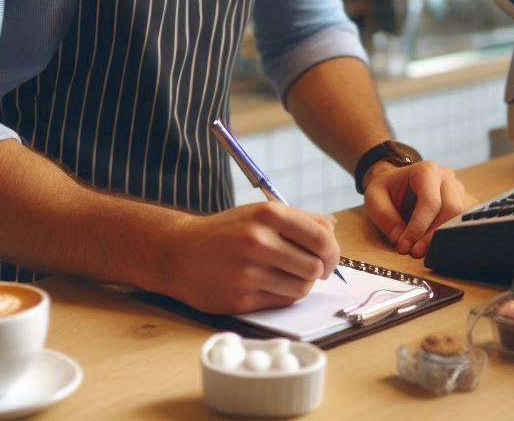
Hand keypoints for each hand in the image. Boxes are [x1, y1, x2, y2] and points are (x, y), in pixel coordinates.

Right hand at [161, 201, 339, 313]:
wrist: (181, 252)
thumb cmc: (227, 231)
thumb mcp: (260, 213)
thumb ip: (299, 219)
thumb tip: (333, 229)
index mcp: (268, 214)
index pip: (321, 236)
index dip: (333, 251)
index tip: (329, 257)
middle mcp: (258, 241)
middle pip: (315, 265)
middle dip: (319, 270)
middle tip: (313, 269)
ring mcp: (249, 271)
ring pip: (302, 287)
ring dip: (301, 284)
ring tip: (288, 275)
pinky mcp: (241, 298)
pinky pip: (282, 301)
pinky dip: (285, 295)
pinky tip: (272, 284)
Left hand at [362, 159, 474, 258]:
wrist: (397, 182)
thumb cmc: (387, 189)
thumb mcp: (374, 198)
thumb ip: (385, 217)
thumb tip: (402, 240)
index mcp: (426, 170)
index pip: (430, 202)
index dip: (419, 227)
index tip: (405, 246)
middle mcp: (447, 177)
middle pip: (452, 209)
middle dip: (433, 235)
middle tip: (415, 252)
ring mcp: (458, 189)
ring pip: (462, 217)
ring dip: (443, 238)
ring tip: (423, 250)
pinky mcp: (464, 202)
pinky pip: (466, 222)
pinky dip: (452, 237)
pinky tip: (436, 245)